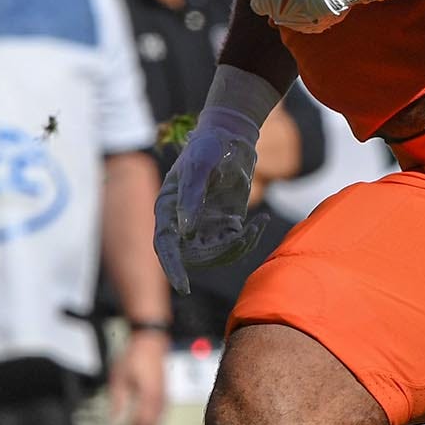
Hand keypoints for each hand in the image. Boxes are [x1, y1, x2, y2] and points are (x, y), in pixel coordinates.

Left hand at [109, 328, 168, 424]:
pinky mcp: (164, 394)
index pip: (141, 424)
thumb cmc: (134, 356)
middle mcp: (159, 398)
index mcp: (148, 395)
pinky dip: (151, 424)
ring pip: (157, 422)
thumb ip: (117, 400)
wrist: (150, 342)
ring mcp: (164, 396)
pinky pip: (160, 415)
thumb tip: (114, 419)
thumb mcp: (118, 378)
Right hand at [155, 118, 265, 292]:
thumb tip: (185, 230)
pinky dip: (248, 240)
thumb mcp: (201, 165)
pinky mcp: (223, 226)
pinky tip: (260, 222)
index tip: (184, 287)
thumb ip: (191, 195)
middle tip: (244, 236)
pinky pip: (233, 246)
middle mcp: (182, 222)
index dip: (172, 267)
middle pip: (194, 256)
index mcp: (168, 208)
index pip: (165, 245)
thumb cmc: (211, 145)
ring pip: (216, 255)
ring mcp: (203, 226)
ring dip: (237, 249)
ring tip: (256, 227)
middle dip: (220, 253)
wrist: (233, 137)